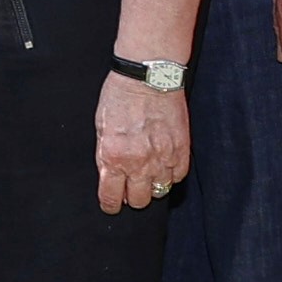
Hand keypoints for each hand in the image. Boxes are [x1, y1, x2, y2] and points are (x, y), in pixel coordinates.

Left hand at [94, 75, 191, 214]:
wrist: (148, 76)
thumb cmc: (120, 96)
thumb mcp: (100, 127)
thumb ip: (104, 155)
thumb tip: (109, 175)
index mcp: (113, 157)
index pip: (112, 197)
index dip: (110, 204)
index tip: (111, 204)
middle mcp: (139, 163)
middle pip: (139, 200)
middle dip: (132, 197)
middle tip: (130, 187)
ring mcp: (163, 158)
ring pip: (160, 191)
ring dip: (153, 186)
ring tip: (148, 174)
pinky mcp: (181, 150)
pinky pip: (178, 176)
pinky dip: (171, 174)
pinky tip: (163, 165)